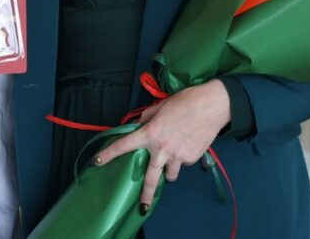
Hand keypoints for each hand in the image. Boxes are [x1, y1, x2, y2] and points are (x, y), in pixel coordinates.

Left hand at [93, 79, 230, 213]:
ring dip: (168, 170)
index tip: (96, 162)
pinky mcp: (192, 158)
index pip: (124, 145)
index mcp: (151, 133)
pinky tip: (188, 144)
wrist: (213, 106)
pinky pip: (183, 163)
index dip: (108, 154)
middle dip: (146, 195)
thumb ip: (148, 117)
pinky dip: (183, 158)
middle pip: (151, 178)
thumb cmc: (185, 101)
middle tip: (142, 207)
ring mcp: (178, 156)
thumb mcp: (161, 106)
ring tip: (172, 158)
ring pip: (170, 174)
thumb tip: (140, 124)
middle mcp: (162, 149)